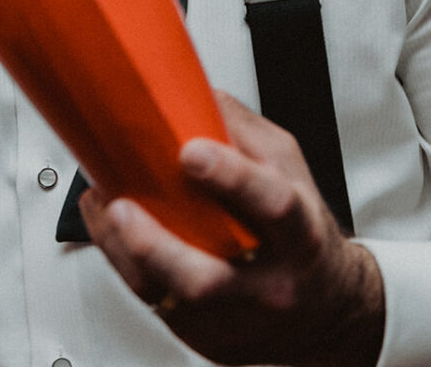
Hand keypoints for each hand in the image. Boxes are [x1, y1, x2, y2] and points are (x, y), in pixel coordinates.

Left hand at [78, 92, 383, 366]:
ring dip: (125, 251)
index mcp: (300, 235)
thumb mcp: (291, 171)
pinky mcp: (206, 336)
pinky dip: (123, 262)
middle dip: (155, 245)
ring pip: (168, 296)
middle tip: (122, 206)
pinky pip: (154, 303)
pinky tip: (108, 228)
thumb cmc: (303, 236)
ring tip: (102, 207)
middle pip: (207, 278)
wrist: (328, 313)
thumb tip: (193, 93)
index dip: (232, 177)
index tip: (191, 151)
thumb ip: (244, 132)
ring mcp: (234, 318)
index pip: (274, 206)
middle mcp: (268, 285)